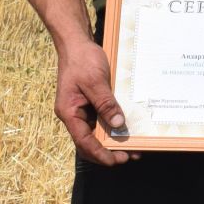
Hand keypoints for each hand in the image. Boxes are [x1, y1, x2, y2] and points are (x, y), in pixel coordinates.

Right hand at [54, 43, 134, 165]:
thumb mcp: (95, 81)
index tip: (116, 160)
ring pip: (97, 133)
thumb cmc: (82, 60)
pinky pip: (102, 120)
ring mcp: (82, 110)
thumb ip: (105, 103)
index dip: (100, 154)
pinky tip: (128, 128)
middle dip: (108, 152)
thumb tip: (118, 124)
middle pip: (89, 142)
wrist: (77, 43)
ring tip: (134, 146)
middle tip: (130, 156)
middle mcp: (74, 115)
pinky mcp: (91, 104)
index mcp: (69, 112)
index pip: (83, 141)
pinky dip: (114, 127)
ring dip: (113, 141)